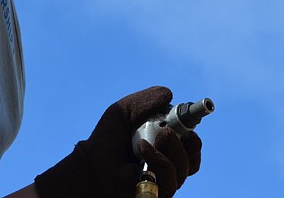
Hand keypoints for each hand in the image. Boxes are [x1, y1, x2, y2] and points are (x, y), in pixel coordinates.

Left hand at [34, 86, 202, 197]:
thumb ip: (145, 100)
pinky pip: (170, 179)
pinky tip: (143, 150)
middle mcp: (168, 169)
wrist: (90, 165)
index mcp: (165, 150)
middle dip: (186, 141)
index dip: (192, 136)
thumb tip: (169, 95)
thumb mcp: (124, 112)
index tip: (187, 122)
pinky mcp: (156, 194)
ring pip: (184, 168)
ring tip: (145, 141)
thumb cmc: (106, 140)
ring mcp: (163, 183)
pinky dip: (160, 161)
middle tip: (165, 130)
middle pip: (193, 159)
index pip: (192, 148)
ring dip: (169, 149)